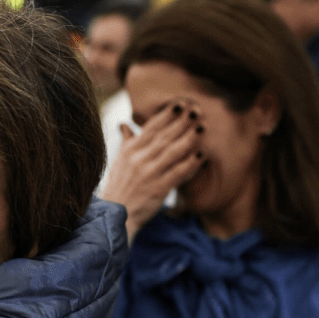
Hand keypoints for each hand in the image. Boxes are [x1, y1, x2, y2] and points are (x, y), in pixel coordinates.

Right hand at [101, 101, 204, 238]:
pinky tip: (202, 155)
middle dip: (182, 122)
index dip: (167, 114)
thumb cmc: (119, 186)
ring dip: (189, 139)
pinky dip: (191, 164)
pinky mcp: (158, 189)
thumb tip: (124, 124)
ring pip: (173, 152)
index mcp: (130, 150)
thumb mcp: (119, 161)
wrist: (115, 214)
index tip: (181, 103)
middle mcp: (139, 159)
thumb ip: (126, 141)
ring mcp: (149, 174)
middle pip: (165, 136)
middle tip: (197, 109)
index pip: (151, 127)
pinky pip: (178, 173)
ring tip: (203, 128)